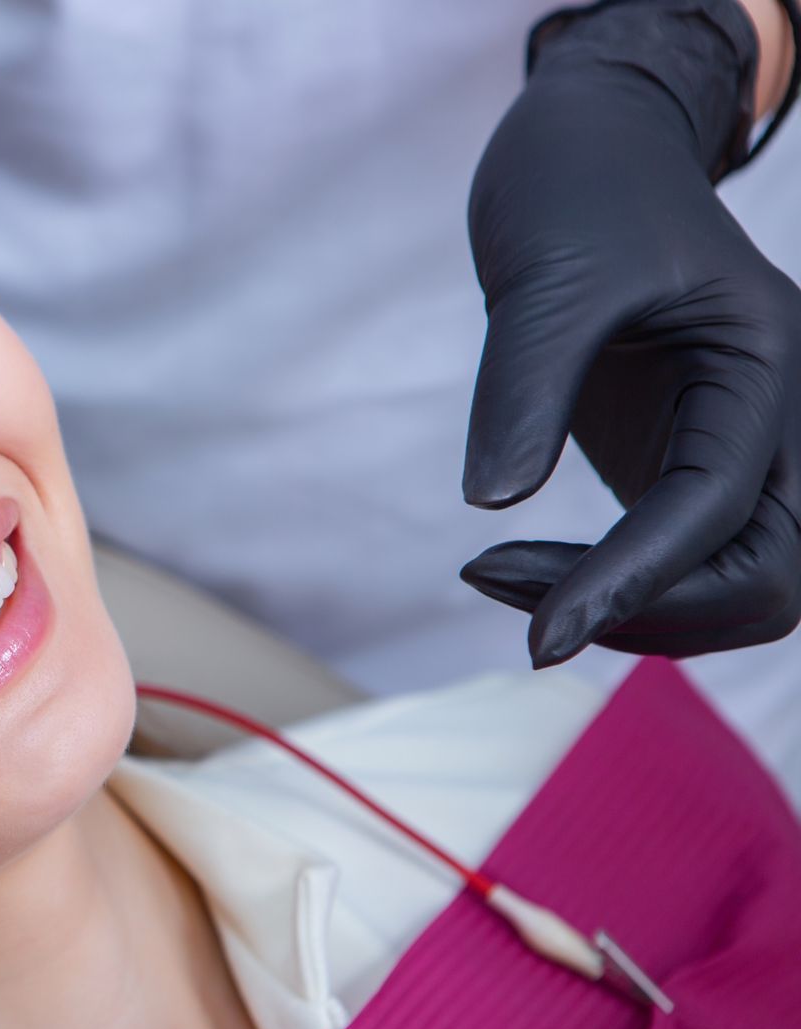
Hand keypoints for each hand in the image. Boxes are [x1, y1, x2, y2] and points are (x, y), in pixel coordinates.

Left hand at [461, 0, 800, 664]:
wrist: (593, 152)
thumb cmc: (577, 191)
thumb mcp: (548, 275)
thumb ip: (526, 386)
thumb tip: (493, 503)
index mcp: (770, 363)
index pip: (719, 512)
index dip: (631, 585)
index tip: (537, 638)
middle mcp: (782, 415)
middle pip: (766, 580)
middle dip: (643, 612)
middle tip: (498, 583)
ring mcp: (745, 445)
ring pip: (741, 590)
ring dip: (631, 615)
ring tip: (495, 575)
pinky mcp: (694, 465)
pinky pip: (687, 566)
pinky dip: (614, 591)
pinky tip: (517, 569)